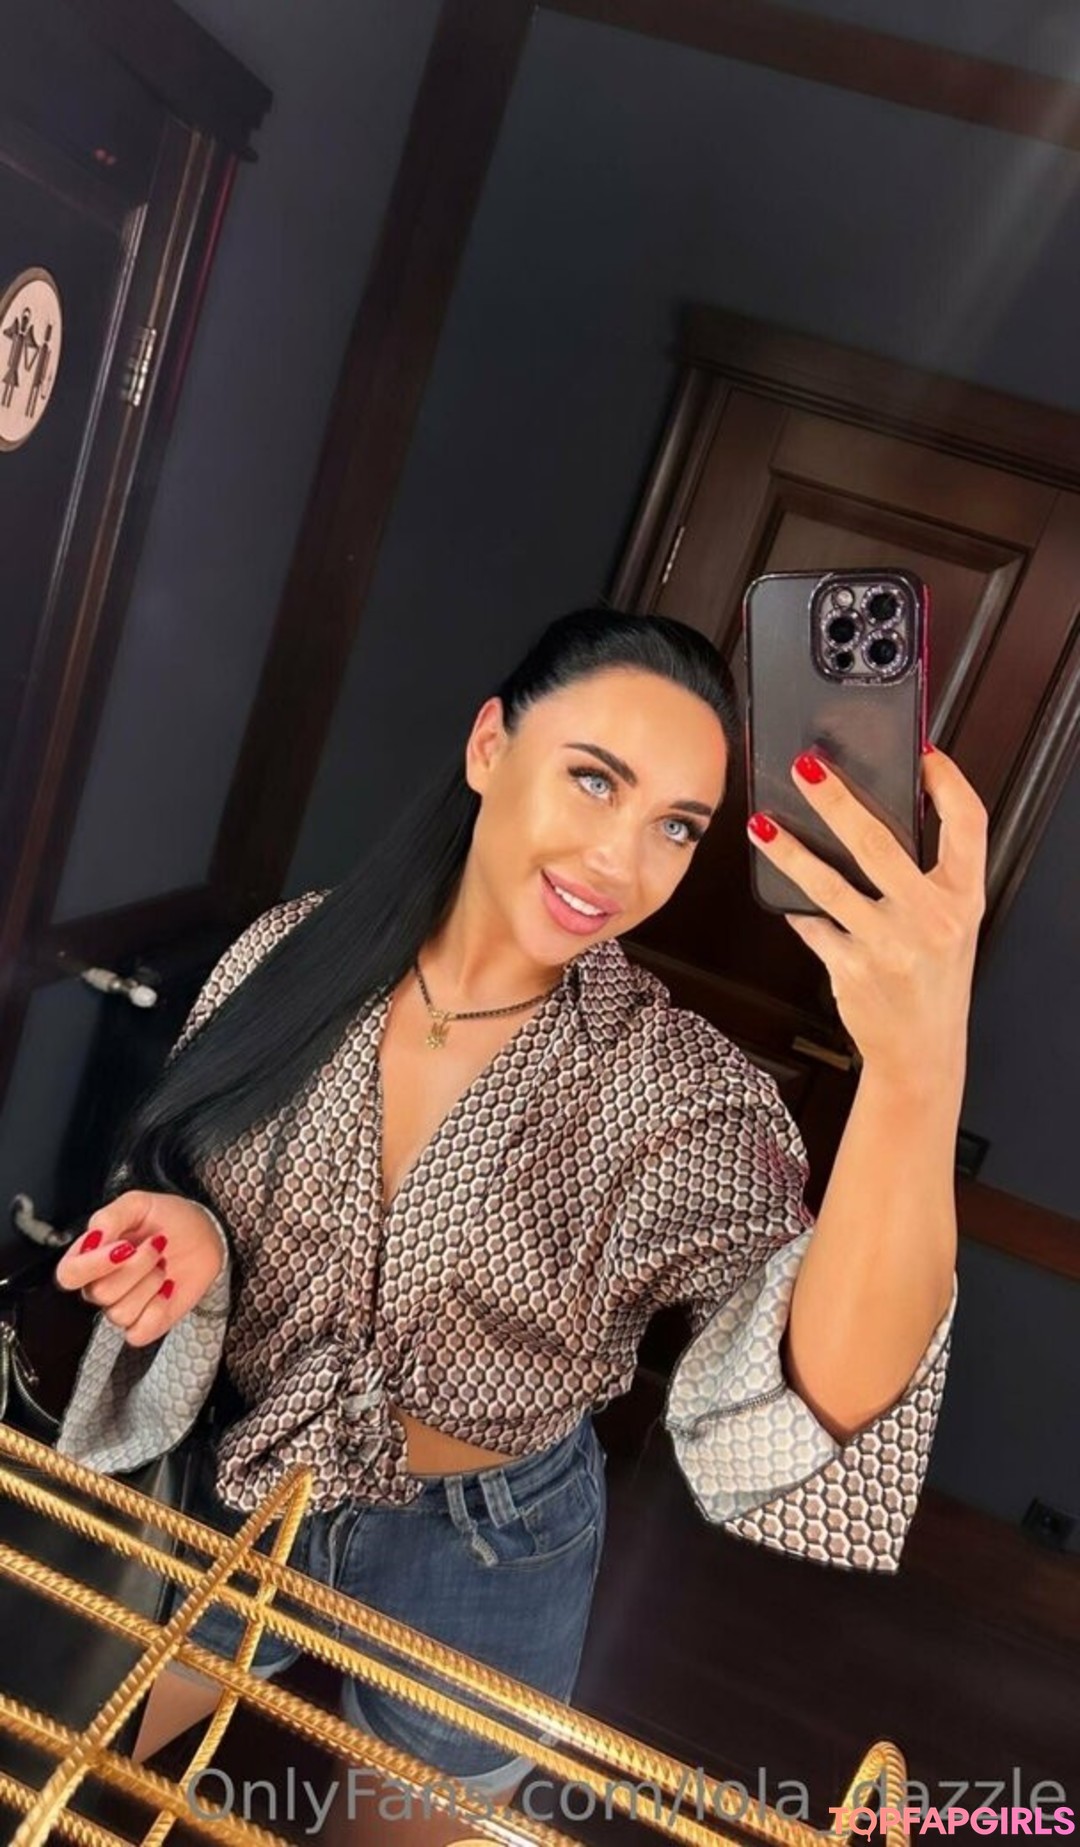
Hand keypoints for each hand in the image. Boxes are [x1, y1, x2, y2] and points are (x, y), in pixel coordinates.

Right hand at [54, 1191, 225, 1347]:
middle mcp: (100, 1284)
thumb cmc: (169, 1219)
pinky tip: (167, 1288)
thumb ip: (110, 1216)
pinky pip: (138, 1333)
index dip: (93, 1265)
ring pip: (120, 1312)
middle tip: (156, 1246)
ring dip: (151, 1283)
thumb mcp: (138, 1204)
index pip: (68, 1274)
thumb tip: (94, 1237)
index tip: (124, 1246)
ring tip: (162, 1264)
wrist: (204, 1236)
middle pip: (99, 1293)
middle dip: (137, 1266)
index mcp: (90, 1256)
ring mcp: (122, 1306)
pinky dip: (157, 1310)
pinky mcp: (144, 1324)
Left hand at [747, 746, 986, 1089]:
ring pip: (829, 884)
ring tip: (763, 824)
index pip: (968, 823)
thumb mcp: (952, 921)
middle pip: (880, 843)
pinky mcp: (853, 969)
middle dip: (837, 800)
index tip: (922, 753)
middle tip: (806, 768)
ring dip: (790, 851)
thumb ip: (932, 873)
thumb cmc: (933, 976)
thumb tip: (882, 809)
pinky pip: (813, 925)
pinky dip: (795, 906)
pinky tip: (779, 889)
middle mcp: (933, 920)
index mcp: (965, 898)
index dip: (947, 781)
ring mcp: (891, 946)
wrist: (921, 1050)